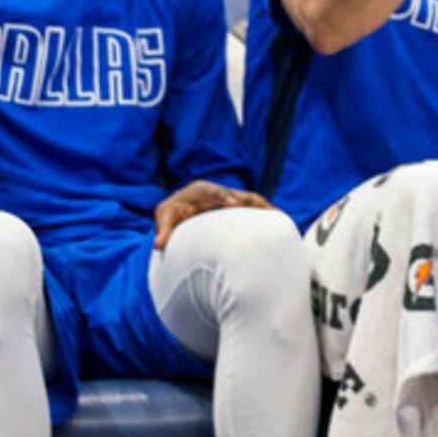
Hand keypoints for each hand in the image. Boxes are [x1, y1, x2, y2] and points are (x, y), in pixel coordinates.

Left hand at [153, 178, 271, 249]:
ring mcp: (230, 198)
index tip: (233, 204)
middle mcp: (218, 191)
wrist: (182, 206)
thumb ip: (164, 230)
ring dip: (262, 207)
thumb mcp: (165, 217)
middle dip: (247, 201)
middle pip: (236, 194)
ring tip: (277, 216)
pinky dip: (266, 212)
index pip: (214, 192)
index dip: (224, 197)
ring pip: (249, 199)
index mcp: (201, 190)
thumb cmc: (173, 213)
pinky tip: (279, 220)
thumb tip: (158, 245)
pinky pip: (255, 206)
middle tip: (261, 210)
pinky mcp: (239, 206)